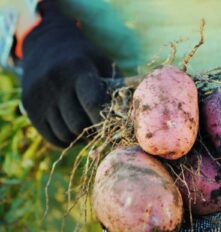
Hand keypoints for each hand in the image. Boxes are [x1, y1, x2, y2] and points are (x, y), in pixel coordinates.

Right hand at [20, 0, 115, 146]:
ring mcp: (39, 96)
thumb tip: (133, 120)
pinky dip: (67, 140)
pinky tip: (74, 128)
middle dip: (94, 131)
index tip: (114, 125)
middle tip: (103, 129)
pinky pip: (53, 138)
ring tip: (88, 126)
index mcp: (78, 69)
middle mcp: (55, 83)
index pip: (93, 103)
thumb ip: (118, 89)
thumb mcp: (104, 64)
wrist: (46, 44)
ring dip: (81, 137)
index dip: (106, 121)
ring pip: (66, 134)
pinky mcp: (30, 108)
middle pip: (79, 124)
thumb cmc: (85, 58)